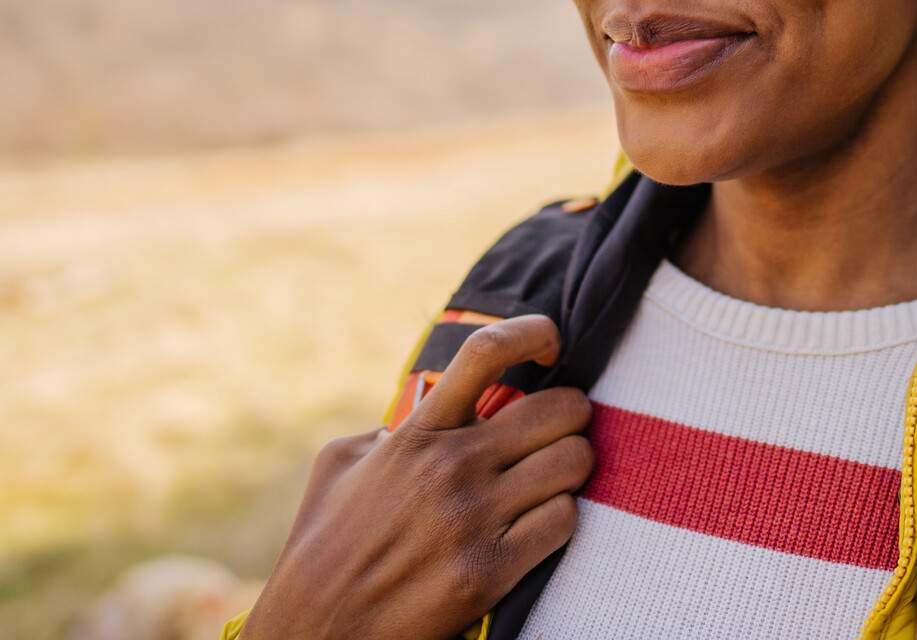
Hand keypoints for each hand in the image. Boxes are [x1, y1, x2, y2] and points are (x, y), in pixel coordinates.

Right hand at [242, 315, 593, 639]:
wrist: (315, 634)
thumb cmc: (322, 547)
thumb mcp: (340, 466)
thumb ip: (392, 428)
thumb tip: (433, 403)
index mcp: (416, 435)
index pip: (485, 353)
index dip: (532, 333)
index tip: (551, 344)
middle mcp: (451, 468)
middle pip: (560, 409)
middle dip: (570, 415)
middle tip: (561, 428)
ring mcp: (474, 520)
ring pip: (574, 462)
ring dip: (571, 467)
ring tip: (551, 476)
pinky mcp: (491, 572)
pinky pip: (564, 521)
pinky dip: (559, 517)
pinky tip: (537, 523)